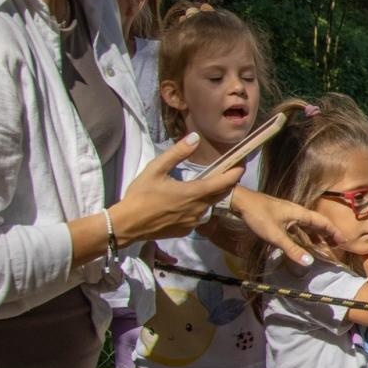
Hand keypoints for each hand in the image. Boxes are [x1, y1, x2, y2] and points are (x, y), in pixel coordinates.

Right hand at [112, 134, 243, 243]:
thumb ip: (177, 153)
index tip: (241, 164)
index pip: (225, 182)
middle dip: (226, 182)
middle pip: (221, 194)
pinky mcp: (186, 230)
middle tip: (227, 171)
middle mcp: (199, 208)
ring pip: (210, 205)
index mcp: (194, 192)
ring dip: (211, 195)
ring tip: (206, 185)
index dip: (236, 172)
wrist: (126, 225)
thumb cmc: (140, 195)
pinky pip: (199, 216)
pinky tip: (188, 202)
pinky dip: (199, 207)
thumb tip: (195, 137)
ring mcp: (194, 221)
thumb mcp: (156, 169)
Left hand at [226, 187, 339, 267]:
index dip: (334, 231)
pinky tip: (300, 241)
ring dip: (315, 234)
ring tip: (321, 245)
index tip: (343, 241)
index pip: (323, 221)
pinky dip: (303, 234)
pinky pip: (297, 226)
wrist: (240, 201)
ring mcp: (288, 214)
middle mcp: (297, 212)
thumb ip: (292, 249)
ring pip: (307, 224)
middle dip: (327, 233)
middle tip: (335, 244)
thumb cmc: (259, 216)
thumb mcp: (276, 235)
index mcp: (300, 213)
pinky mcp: (280, 217)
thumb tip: (310, 263)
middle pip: (317, 222)